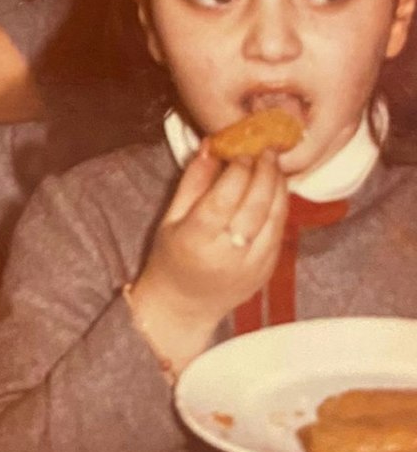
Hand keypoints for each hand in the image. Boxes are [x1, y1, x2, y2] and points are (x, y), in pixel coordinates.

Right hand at [127, 149, 289, 372]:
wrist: (185, 305)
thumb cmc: (171, 256)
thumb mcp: (170, 218)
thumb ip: (192, 182)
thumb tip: (211, 146)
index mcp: (196, 239)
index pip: (223, 198)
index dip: (237, 170)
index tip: (241, 149)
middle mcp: (227, 254)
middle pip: (254, 206)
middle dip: (263, 173)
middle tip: (265, 149)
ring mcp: (252, 265)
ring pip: (274, 218)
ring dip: (278, 187)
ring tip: (274, 164)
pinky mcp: (267, 271)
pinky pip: (279, 233)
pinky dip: (281, 207)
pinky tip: (277, 189)